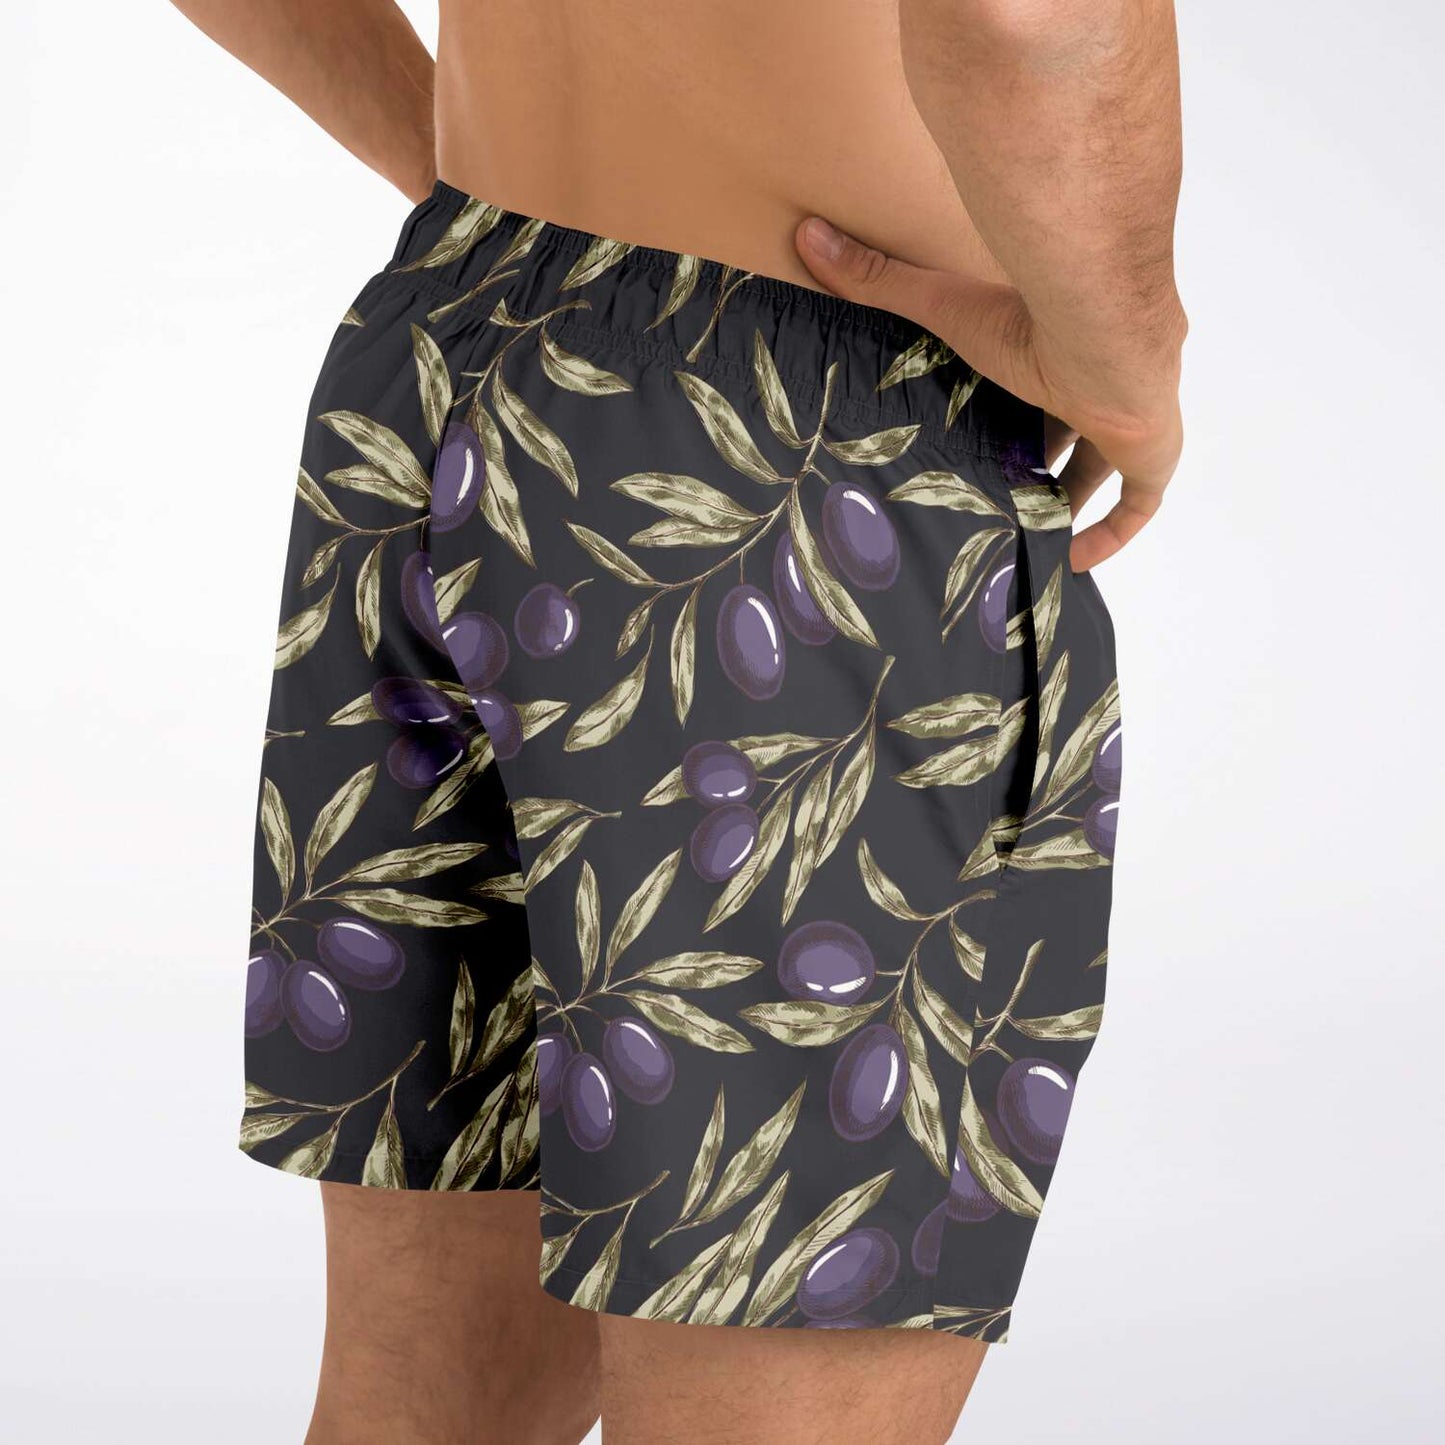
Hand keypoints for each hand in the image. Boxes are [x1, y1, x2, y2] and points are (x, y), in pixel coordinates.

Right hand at [796, 217, 1183, 570]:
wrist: (1103, 329)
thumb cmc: (1029, 314)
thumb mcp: (942, 306)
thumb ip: (878, 280)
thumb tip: (808, 233)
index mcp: (1062, 342)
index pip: (1041, 375)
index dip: (1018, 405)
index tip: (984, 434)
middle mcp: (1105, 377)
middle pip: (1072, 424)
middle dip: (1040, 457)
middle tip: (996, 489)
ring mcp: (1135, 417)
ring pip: (1104, 465)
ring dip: (1068, 497)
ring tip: (1023, 528)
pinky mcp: (1152, 454)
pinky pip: (1139, 505)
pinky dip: (1112, 534)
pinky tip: (1076, 561)